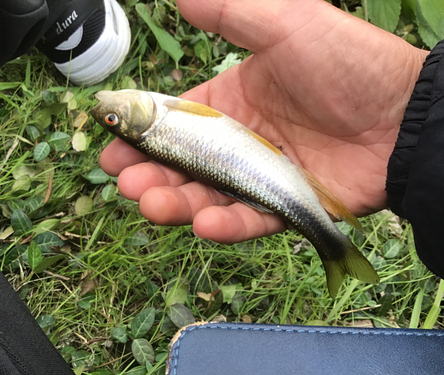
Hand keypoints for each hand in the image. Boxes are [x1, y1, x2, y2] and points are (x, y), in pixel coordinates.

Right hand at [100, 0, 427, 242]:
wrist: (405, 111)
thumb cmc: (346, 63)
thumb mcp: (285, 23)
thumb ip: (230, 11)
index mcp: (230, 101)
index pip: (174, 122)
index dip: (141, 136)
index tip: (112, 145)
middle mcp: (239, 142)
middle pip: (183, 165)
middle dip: (149, 175)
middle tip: (125, 181)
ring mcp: (261, 177)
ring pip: (208, 197)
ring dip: (176, 204)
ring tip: (150, 203)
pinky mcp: (286, 206)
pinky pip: (251, 219)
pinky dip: (227, 225)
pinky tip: (203, 223)